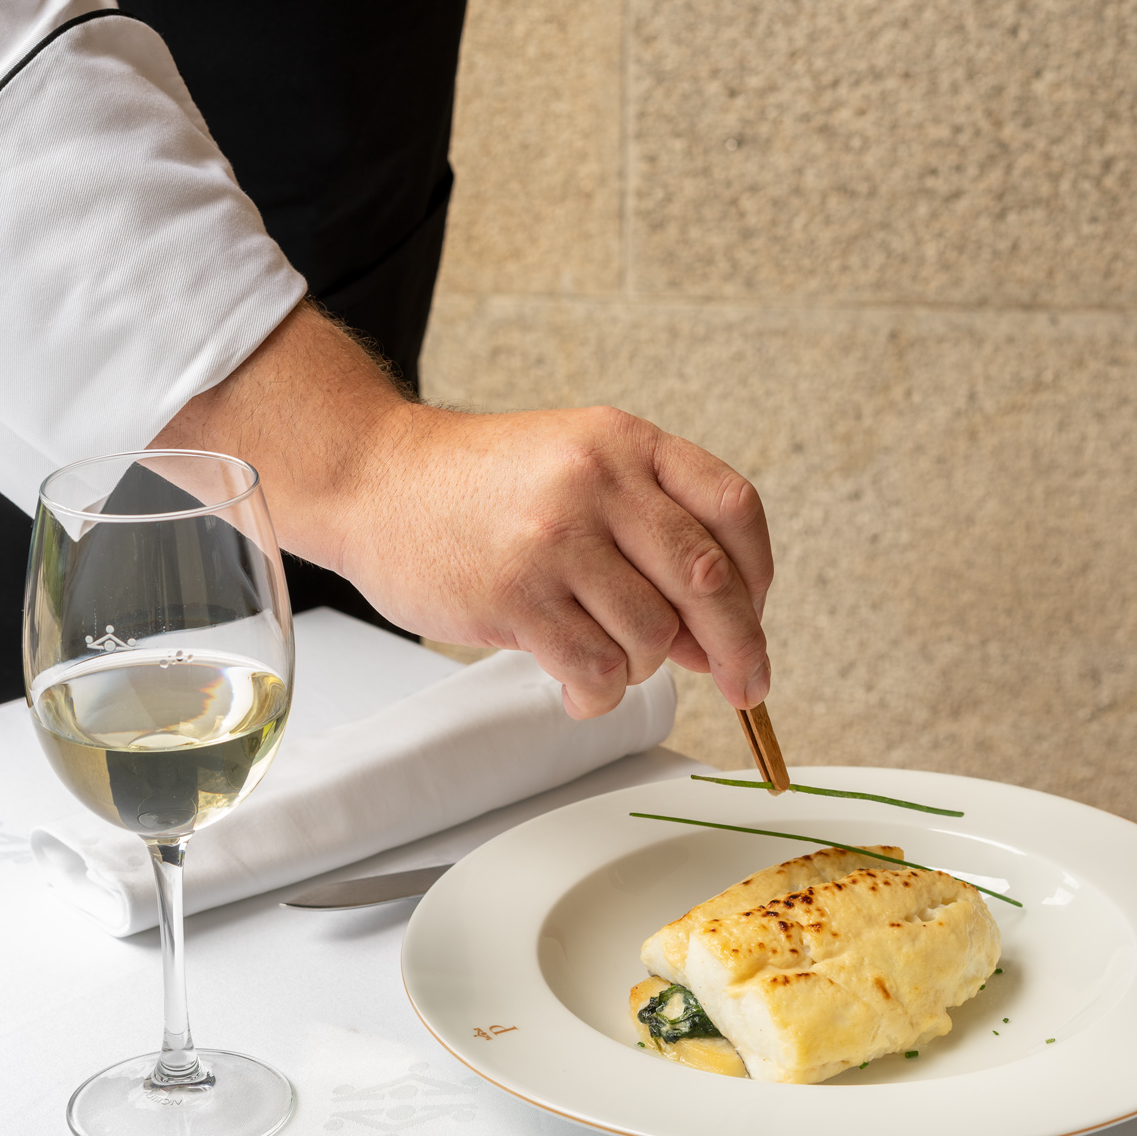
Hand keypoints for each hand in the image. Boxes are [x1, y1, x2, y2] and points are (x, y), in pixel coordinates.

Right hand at [154, 302, 771, 718]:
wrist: (378, 480)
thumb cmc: (484, 484)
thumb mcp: (580, 467)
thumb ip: (652, 534)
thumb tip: (718, 636)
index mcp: (625, 442)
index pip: (733, 508)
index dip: (758, 573)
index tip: (755, 615)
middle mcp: (597, 482)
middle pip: (708, 581)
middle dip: (738, 648)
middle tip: (745, 685)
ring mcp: (554, 540)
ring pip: (652, 636)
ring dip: (644, 665)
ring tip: (606, 654)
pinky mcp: (515, 597)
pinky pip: (596, 670)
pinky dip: (600, 693)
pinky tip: (579, 683)